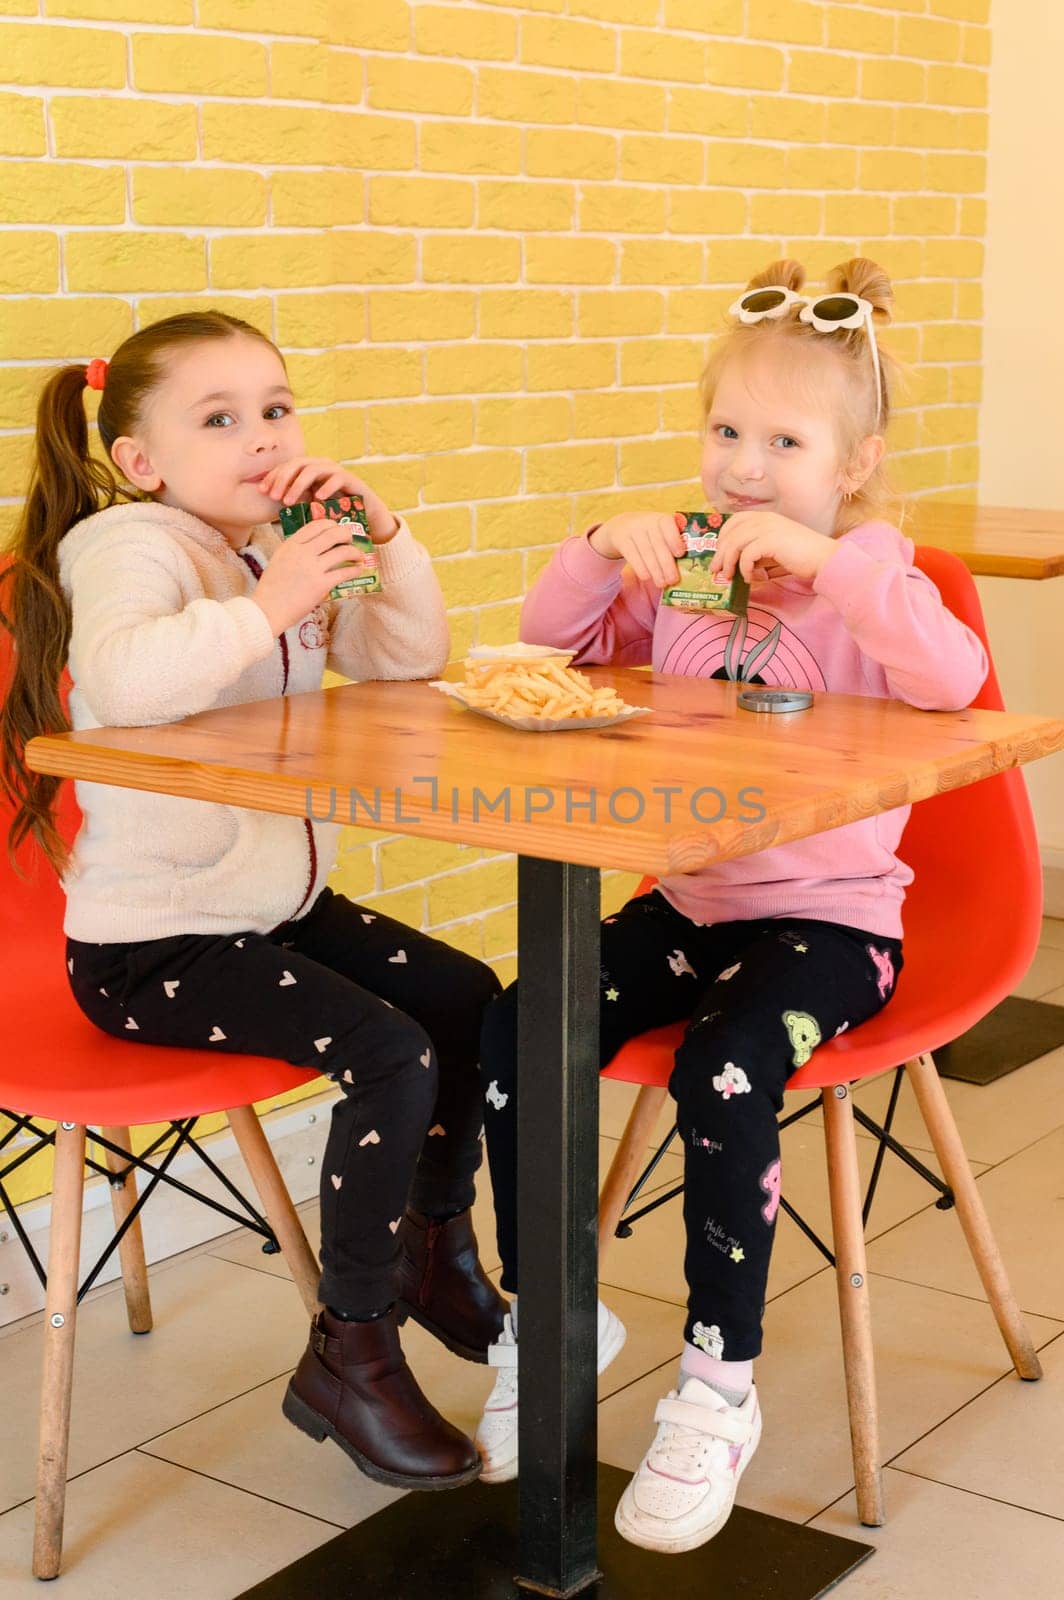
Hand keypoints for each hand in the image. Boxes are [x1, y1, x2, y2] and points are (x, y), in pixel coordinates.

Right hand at [252, 520, 364, 636]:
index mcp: (291, 544)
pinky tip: (358, 570)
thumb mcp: (279, 560)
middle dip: (346, 534)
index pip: (316, 525)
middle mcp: (302, 552)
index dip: (331, 524)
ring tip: (359, 556)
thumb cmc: (272, 588)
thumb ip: (295, 551)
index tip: (337, 528)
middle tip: (350, 540)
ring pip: (343, 551)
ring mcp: (312, 568)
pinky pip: (344, 572)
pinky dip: (355, 569)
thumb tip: (314, 547)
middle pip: (333, 534)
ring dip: (355, 552)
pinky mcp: (321, 585)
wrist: (267, 610)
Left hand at [259, 458, 397, 544]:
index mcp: (309, 469)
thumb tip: (270, 508)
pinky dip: (325, 486)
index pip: (287, 466)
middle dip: (283, 479)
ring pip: (312, 470)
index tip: (263, 492)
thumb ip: (295, 503)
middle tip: (274, 497)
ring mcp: (335, 471)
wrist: (365, 514)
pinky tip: (316, 498)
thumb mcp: (310, 506)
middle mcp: (321, 466)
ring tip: (290, 501)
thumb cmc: (335, 511)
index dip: (273, 477)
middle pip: (296, 464)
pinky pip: (336, 478)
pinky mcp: (350, 479)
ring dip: (298, 485)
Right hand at [589, 512, 687, 587]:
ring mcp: (633, 530)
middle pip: (658, 543)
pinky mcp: (621, 539)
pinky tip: (646, 578)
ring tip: (662, 584)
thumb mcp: (661, 532)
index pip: (668, 524)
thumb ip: (673, 543)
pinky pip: (632, 555)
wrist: (622, 526)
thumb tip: (685, 566)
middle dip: (666, 563)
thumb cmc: (650, 534)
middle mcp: (647, 521)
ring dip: (655, 570)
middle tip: (673, 580)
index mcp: (661, 519)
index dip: (674, 539)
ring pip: (646, 551)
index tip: (680, 554)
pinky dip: (640, 567)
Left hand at [711, 511, 836, 584]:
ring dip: (728, 562)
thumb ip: (757, 549)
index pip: (734, 521)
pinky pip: (747, 555)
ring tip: (729, 576)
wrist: (824, 558)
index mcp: (765, 517)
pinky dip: (744, 568)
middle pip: (730, 533)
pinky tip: (750, 578)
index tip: (718, 553)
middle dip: (720, 553)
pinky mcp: (771, 541)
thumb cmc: (801, 556)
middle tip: (716, 570)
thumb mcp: (774, 548)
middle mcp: (764, 519)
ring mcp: (768, 528)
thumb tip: (737, 563)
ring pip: (735, 543)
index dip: (722, 537)